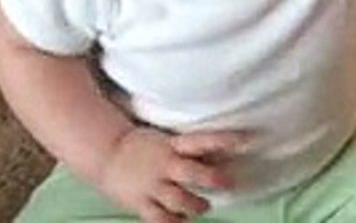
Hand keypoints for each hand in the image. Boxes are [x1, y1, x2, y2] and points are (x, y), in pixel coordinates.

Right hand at [96, 126, 246, 222]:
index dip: (224, 141)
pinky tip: (183, 222)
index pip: (202, 141)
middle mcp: (164, 165)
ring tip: (203, 206)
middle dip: (210, 177)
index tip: (247, 141)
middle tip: (228, 182)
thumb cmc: (148, 147)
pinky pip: (159, 218)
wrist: (107, 154)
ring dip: (195, 205)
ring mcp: (151, 186)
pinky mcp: (140, 204)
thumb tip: (228, 155)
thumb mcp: (171, 142)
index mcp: (173, 146)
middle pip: (190, 172)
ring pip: (177, 199)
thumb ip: (195, 151)